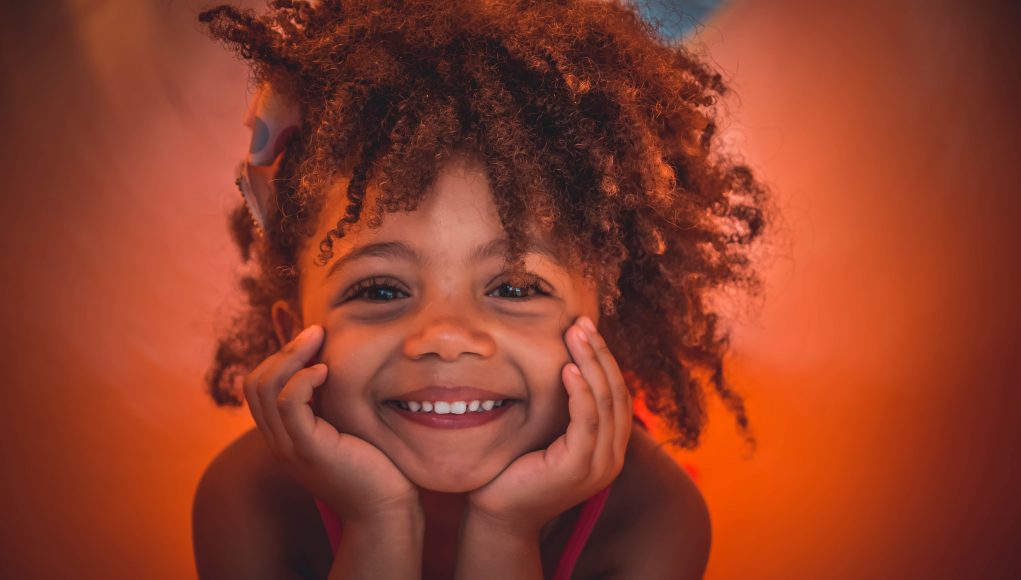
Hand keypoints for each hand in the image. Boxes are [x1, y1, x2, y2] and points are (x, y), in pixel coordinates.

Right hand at [243, 325, 419, 522]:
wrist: (385, 510)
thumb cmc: (374, 466)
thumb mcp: (344, 426)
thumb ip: (331, 402)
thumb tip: (331, 363)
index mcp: (284, 436)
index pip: (258, 387)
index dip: (280, 357)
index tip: (313, 340)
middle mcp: (279, 442)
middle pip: (254, 384)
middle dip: (283, 350)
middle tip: (315, 332)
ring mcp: (290, 447)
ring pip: (265, 388)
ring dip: (291, 356)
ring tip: (319, 341)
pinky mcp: (310, 450)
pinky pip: (288, 404)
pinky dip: (302, 379)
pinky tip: (326, 371)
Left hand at [464, 316, 632, 534]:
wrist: (498, 515)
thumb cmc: (515, 470)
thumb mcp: (546, 434)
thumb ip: (562, 409)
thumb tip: (561, 363)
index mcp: (608, 447)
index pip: (617, 393)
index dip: (604, 358)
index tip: (585, 327)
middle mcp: (612, 457)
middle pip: (617, 392)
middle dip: (599, 353)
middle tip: (582, 322)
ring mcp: (599, 465)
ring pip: (606, 402)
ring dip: (590, 363)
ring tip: (575, 335)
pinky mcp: (578, 469)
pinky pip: (586, 422)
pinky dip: (580, 393)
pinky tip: (567, 370)